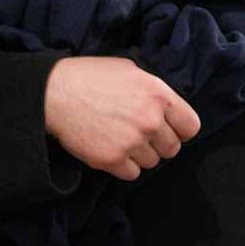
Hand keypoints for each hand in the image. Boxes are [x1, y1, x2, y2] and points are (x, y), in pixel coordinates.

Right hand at [43, 56, 200, 181]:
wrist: (54, 93)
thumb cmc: (91, 77)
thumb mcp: (132, 72)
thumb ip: (155, 91)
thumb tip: (168, 107)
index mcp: (160, 96)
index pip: (191, 127)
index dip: (181, 130)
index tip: (171, 130)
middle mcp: (150, 121)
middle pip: (172, 148)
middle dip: (159, 143)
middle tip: (141, 135)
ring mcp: (131, 142)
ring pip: (152, 162)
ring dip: (141, 155)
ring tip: (122, 139)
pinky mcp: (111, 160)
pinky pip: (132, 173)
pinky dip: (124, 166)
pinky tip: (113, 150)